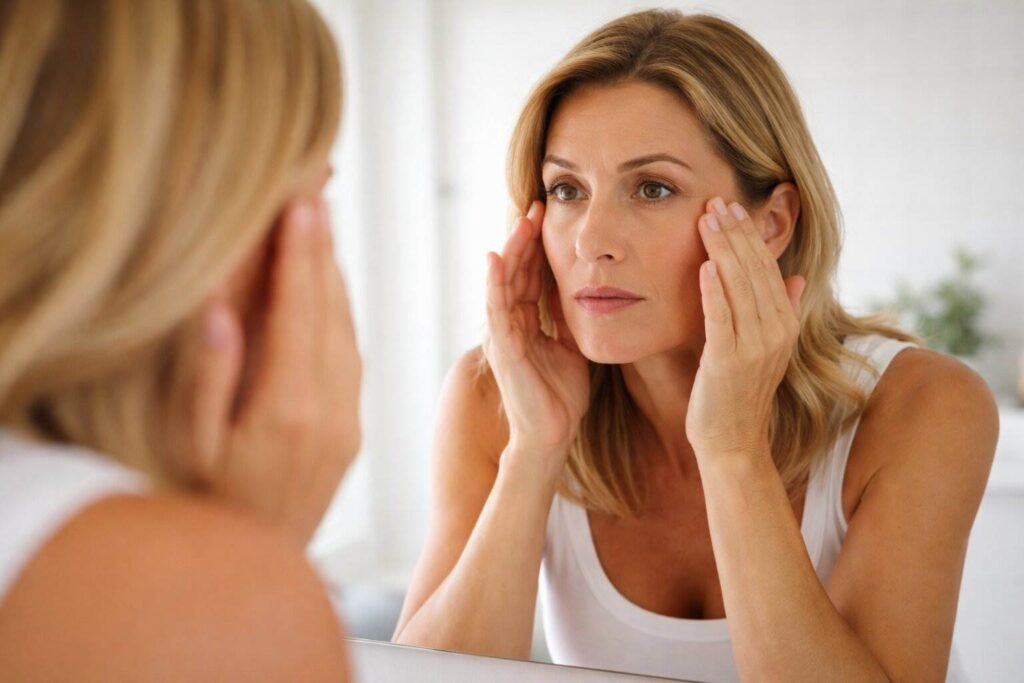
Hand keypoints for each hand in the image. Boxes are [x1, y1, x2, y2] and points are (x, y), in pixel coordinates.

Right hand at [187, 197, 361, 544]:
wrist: (255, 572)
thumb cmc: (206, 509)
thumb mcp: (193, 450)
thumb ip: (209, 378)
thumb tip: (224, 308)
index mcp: (288, 408)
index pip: (299, 309)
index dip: (300, 251)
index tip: (303, 199)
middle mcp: (329, 411)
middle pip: (331, 310)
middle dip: (323, 248)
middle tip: (317, 191)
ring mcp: (346, 423)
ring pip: (347, 330)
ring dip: (335, 276)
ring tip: (321, 227)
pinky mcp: (350, 433)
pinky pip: (351, 357)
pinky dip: (340, 313)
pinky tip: (328, 290)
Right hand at [483, 201, 588, 468]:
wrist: (552, 435)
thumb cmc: (560, 396)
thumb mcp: (572, 347)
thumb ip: (570, 319)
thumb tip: (586, 290)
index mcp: (527, 323)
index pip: (530, 275)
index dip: (539, 246)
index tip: (550, 215)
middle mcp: (510, 324)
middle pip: (515, 272)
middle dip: (525, 239)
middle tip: (537, 206)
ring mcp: (502, 335)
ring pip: (503, 283)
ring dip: (511, 251)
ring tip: (522, 221)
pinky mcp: (502, 350)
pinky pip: (495, 310)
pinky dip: (494, 283)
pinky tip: (496, 258)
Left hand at [685, 197, 804, 460]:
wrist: (732, 441)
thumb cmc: (739, 392)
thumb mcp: (765, 348)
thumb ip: (779, 310)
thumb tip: (794, 277)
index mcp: (785, 324)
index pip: (768, 268)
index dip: (750, 235)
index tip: (732, 206)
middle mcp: (775, 333)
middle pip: (755, 270)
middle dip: (735, 233)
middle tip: (715, 201)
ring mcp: (754, 348)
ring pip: (740, 287)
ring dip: (723, 250)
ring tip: (706, 219)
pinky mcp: (728, 362)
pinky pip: (722, 319)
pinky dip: (715, 290)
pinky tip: (705, 265)